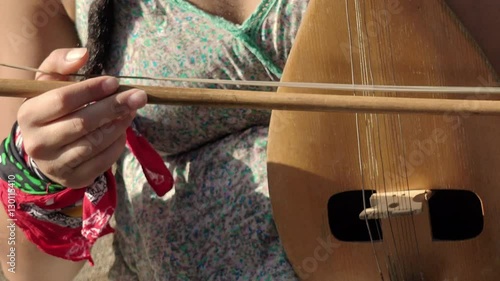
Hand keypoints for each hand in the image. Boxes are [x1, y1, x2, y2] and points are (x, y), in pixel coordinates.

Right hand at [17, 48, 146, 187]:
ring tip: (132, 110)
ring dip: (119, 124)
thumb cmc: (51, 108)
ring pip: (96, 142)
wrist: (45, 149)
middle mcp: (38, 142)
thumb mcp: (49, 83)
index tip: (114, 81)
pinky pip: (104, 161)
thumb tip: (83, 54)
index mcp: (29, 114)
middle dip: (114, 106)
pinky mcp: (74, 178)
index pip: (63, 99)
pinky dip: (118, 143)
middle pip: (83, 123)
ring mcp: (56, 164)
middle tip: (139, 96)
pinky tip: (122, 130)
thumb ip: (61, 62)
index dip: (92, 89)